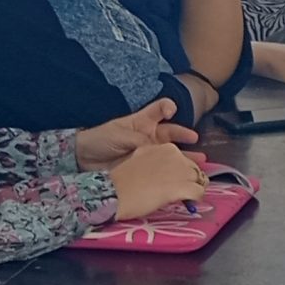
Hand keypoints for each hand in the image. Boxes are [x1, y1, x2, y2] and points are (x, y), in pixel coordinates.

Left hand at [74, 99, 195, 169]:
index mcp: (142, 122)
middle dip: (184, 135)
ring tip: (200, 162)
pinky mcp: (145, 168)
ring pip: (170, 152)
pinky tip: (183, 176)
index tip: (171, 111)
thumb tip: (157, 150)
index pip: (159, 109)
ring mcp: (149, 153)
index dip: (167, 108)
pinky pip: (161, 168)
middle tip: (195, 139)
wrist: (84, 160)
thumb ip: (140, 141)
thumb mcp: (120, 134)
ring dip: (184, 156)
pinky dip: (172, 171)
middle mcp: (150, 136)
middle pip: (171, 132)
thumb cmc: (101, 139)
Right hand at [108, 143, 209, 218]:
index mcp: (165, 148)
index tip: (175, 180)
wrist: (115, 192)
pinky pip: (199, 192)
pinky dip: (196, 198)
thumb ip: (157, 161)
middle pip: (194, 168)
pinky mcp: (182, 187)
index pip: (183, 158)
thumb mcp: (142, 160)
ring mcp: (180, 170)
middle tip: (182, 191)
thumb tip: (166, 171)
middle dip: (190, 179)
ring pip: (200, 179)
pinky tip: (189, 202)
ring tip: (186, 198)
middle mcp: (176, 155)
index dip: (181, 170)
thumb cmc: (123, 179)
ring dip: (194, 189)